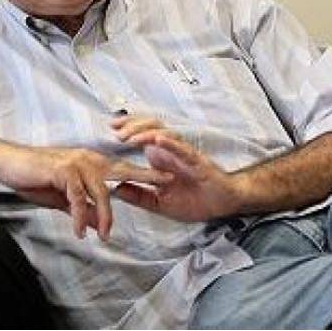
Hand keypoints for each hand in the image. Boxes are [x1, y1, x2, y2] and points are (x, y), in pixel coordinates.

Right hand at [0, 143, 172, 240]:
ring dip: (104, 216)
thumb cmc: (35, 177)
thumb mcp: (61, 197)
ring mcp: (77, 163)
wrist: (10, 164)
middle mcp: (88, 159)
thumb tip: (93, 221)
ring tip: (104, 235)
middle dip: (145, 177)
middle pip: (122, 171)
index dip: (143, 174)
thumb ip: (79, 207)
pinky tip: (81, 231)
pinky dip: (80, 216)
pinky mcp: (64, 171)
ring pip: (100, 192)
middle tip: (166, 183)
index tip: (164, 180)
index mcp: (91, 163)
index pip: (122, 169)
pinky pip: (78, 198)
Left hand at [110, 116, 245, 221]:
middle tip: (115, 129)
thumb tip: (115, 189)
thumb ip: (138, 196)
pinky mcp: (197, 160)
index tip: (109, 129)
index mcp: (160, 158)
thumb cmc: (195, 201)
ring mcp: (183, 154)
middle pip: (149, 128)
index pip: (141, 137)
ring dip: (145, 133)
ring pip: (163, 133)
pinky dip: (169, 143)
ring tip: (130, 138)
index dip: (126, 130)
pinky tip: (157, 140)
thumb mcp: (160, 203)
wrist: (222, 205)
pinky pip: (182, 148)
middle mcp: (170, 151)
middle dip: (132, 125)